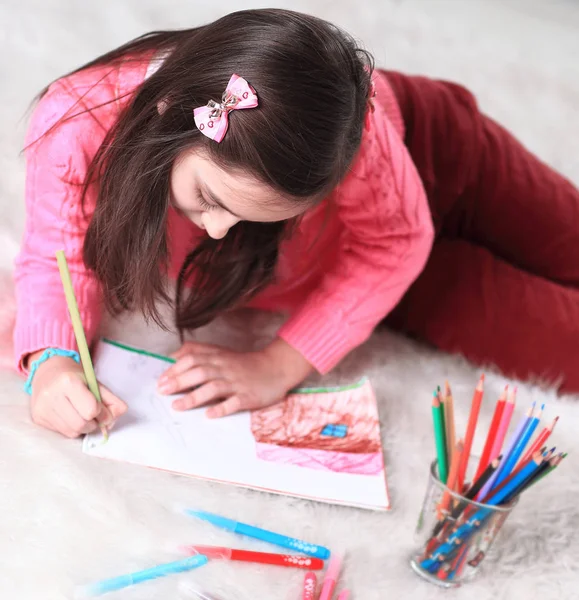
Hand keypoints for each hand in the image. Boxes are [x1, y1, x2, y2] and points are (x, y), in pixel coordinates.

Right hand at [28, 351, 127, 437]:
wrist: (48, 371)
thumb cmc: (75, 377)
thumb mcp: (95, 383)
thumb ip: (112, 399)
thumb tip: (120, 414)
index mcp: (68, 382)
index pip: (91, 410)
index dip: (101, 412)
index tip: (101, 408)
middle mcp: (52, 395)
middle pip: (81, 424)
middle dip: (93, 423)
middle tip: (94, 415)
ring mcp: (43, 408)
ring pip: (72, 432)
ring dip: (83, 428)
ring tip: (83, 415)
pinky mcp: (38, 417)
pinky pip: (62, 433)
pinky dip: (72, 428)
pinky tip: (71, 416)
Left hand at [157, 338, 312, 417]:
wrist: (275, 368)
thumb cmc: (243, 363)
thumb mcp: (220, 352)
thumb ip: (198, 351)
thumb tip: (173, 356)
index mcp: (218, 358)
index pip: (193, 359)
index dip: (175, 369)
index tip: (161, 380)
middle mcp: (226, 369)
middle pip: (200, 372)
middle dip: (179, 381)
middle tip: (162, 391)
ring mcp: (237, 383)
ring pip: (214, 387)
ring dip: (194, 397)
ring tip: (177, 406)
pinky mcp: (249, 396)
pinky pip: (235, 402)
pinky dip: (222, 408)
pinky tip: (209, 414)